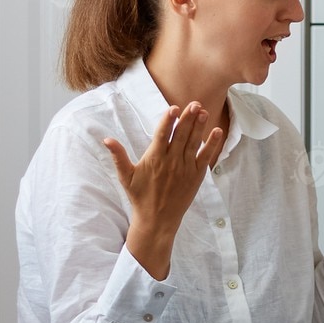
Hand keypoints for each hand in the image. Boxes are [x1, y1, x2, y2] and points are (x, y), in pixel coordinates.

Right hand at [102, 102, 225, 277]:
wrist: (157, 220)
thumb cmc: (140, 197)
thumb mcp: (126, 176)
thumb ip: (118, 156)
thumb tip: (106, 139)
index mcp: (154, 159)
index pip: (162, 135)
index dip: (168, 120)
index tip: (174, 108)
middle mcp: (171, 162)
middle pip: (181, 135)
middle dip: (188, 118)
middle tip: (194, 103)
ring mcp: (185, 168)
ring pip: (193, 143)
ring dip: (199, 126)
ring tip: (203, 111)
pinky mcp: (196, 176)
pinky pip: (206, 157)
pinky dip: (212, 145)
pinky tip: (217, 132)